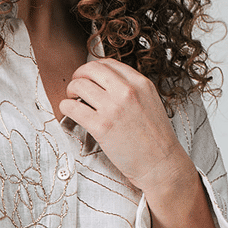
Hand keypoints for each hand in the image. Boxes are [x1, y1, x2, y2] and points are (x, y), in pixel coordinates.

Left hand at [59, 58, 194, 198]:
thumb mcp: (150, 102)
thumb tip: (106, 83)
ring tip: (72, 100)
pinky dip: (65, 107)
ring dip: (70, 91)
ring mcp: (113, 108)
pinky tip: (68, 112)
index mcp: (140, 83)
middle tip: (75, 87)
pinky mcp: (101, 126)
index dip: (92, 68)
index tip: (87, 77)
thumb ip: (132, 89)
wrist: (161, 164)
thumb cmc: (156, 138)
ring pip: (78, 86)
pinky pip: (72, 108)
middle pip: (90, 69)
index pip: (108, 63)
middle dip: (78, 76)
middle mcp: (127, 91)